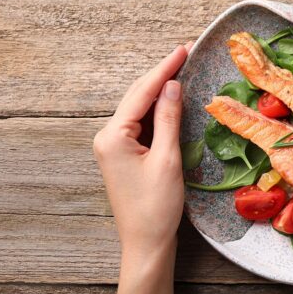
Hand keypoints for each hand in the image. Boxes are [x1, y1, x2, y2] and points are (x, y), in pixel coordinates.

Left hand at [94, 44, 189, 259]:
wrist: (145, 244)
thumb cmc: (156, 207)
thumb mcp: (167, 160)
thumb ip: (169, 119)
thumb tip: (173, 86)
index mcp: (113, 136)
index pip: (142, 93)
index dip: (164, 69)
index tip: (183, 49)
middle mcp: (107, 137)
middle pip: (136, 97)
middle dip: (160, 75)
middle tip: (184, 54)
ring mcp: (113, 147)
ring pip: (138, 109)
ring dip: (159, 91)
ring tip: (180, 71)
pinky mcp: (123, 156)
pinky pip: (140, 125)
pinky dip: (157, 112)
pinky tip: (171, 101)